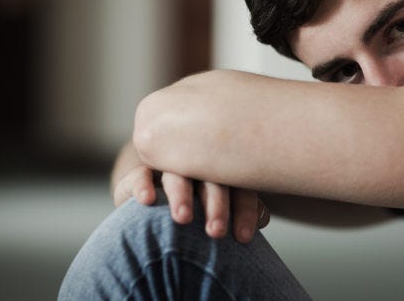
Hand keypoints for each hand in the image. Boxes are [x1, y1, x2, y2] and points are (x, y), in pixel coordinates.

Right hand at [112, 166, 269, 242]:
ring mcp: (168, 166)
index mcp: (224, 172)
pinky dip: (142, 184)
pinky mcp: (140, 171)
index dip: (243, 210)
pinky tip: (146, 200)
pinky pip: (140, 173)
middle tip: (216, 232)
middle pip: (210, 179)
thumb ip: (243, 210)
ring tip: (183, 218)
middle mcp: (198, 165)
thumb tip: (263, 218)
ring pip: (177, 174)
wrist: (155, 194)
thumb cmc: (200, 205)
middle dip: (215, 205)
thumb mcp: (221, 208)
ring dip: (180, 194)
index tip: (243, 238)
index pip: (239, 186)